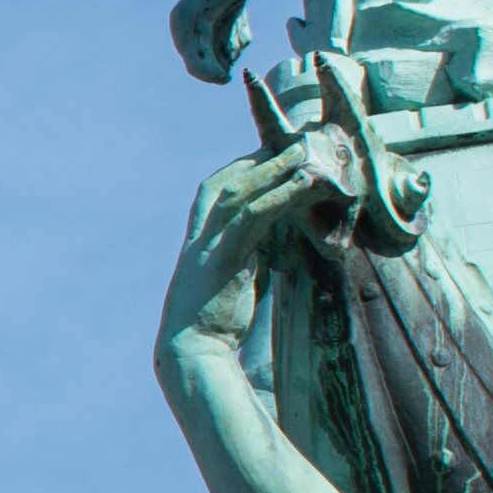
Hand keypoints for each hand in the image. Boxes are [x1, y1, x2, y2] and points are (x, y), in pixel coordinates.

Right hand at [167, 152, 320, 330]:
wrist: (192, 350)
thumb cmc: (212, 324)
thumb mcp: (231, 282)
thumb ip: (246, 259)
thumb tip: (268, 248)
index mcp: (200, 241)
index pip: (215, 192)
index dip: (241, 170)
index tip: (267, 156)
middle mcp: (200, 236)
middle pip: (226, 182)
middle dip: (257, 160)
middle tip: (290, 143)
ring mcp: (209, 243)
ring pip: (239, 192)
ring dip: (271, 168)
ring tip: (301, 153)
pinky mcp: (223, 256)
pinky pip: (252, 216)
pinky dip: (277, 195)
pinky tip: (300, 184)